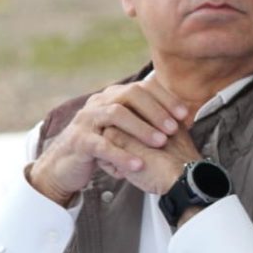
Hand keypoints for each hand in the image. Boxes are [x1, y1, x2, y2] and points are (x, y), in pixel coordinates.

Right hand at [28, 81, 192, 204]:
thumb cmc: (105, 145)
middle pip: (130, 95)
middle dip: (155, 111)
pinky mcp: (79, 141)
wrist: (67, 164)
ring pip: (116, 114)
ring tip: (160, 142)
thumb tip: (184, 116)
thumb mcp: (126, 129)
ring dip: (141, 128)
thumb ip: (148, 120)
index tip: (185, 114)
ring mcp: (87, 120)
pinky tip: (138, 164)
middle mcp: (100, 102)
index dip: (166, 98)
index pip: (143, 87)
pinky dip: (121, 155)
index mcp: (114, 96)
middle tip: (173, 128)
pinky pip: (101, 145)